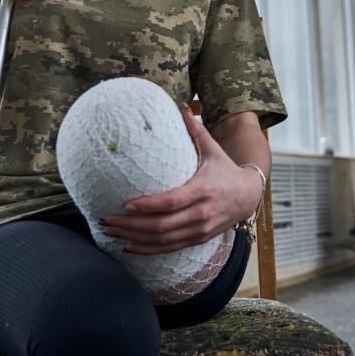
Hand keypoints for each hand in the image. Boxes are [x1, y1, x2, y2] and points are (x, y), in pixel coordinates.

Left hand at [100, 106, 261, 254]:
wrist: (248, 196)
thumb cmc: (225, 169)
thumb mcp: (213, 149)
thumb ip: (195, 130)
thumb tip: (181, 105)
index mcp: (202, 190)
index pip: (171, 202)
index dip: (147, 206)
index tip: (125, 204)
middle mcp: (201, 214)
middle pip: (162, 225)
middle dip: (131, 225)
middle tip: (106, 220)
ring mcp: (199, 230)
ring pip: (163, 240)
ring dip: (134, 239)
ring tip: (111, 232)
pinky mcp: (197, 240)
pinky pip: (169, 249)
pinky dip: (148, 250)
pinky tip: (129, 247)